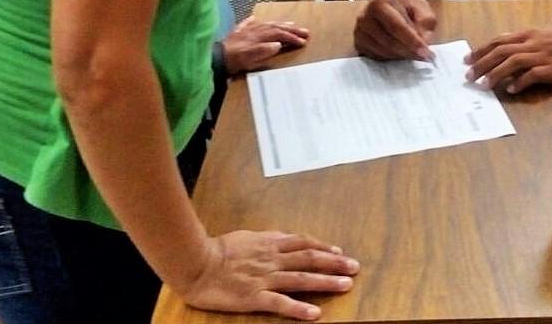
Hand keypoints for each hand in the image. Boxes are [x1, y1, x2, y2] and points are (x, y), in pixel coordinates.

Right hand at [182, 231, 358, 320]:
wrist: (196, 262)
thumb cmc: (217, 249)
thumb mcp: (246, 237)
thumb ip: (266, 238)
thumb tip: (282, 237)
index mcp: (268, 244)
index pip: (303, 243)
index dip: (323, 247)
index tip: (339, 252)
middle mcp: (271, 259)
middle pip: (309, 259)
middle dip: (334, 263)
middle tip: (355, 267)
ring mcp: (264, 278)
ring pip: (301, 279)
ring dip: (325, 282)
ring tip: (345, 286)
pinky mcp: (255, 297)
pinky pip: (281, 303)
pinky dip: (299, 308)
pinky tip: (315, 314)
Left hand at [223, 17, 309, 74]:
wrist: (217, 58)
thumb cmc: (235, 60)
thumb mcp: (251, 58)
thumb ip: (264, 50)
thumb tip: (278, 44)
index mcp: (259, 36)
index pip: (280, 34)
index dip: (292, 37)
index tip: (303, 41)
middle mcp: (254, 30)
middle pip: (275, 27)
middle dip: (291, 29)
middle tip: (305, 31)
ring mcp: (246, 31)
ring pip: (266, 24)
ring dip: (279, 24)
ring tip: (290, 24)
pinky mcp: (237, 34)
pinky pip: (247, 24)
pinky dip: (253, 21)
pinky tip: (255, 19)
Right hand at [353, 0, 435, 61]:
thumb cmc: (405, 2)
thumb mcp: (421, 6)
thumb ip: (425, 23)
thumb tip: (424, 42)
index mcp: (379, 3)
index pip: (396, 26)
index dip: (412, 41)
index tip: (426, 52)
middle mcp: (364, 17)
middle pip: (389, 42)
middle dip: (409, 52)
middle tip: (426, 56)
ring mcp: (359, 31)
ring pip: (383, 52)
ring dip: (402, 56)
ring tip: (416, 53)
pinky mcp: (358, 43)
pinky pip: (376, 57)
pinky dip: (391, 58)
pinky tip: (401, 52)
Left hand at [465, 23, 551, 92]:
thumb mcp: (547, 34)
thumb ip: (527, 41)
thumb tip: (509, 51)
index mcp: (530, 34)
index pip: (498, 41)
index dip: (481, 50)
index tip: (467, 60)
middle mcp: (533, 43)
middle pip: (500, 51)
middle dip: (481, 64)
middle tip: (469, 77)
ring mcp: (544, 56)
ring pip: (512, 62)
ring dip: (496, 74)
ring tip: (484, 85)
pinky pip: (533, 76)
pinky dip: (520, 83)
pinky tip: (512, 90)